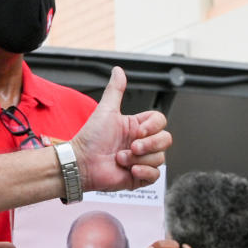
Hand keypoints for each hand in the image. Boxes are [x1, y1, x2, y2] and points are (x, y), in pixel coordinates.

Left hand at [70, 67, 170, 192]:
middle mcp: (141, 143)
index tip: (138, 130)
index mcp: (136, 127)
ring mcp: (141, 160)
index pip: (160, 122)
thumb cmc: (90, 138)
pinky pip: (155, 175)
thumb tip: (118, 70)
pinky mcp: (139, 177)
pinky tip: (130, 170)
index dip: (153, 126)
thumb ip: (115, 90)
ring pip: (160, 158)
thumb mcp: (106, 110)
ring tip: (120, 158)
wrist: (81, 163)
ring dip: (139, 159)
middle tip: (131, 146)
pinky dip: (145, 172)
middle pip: (165, 140)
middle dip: (149, 144)